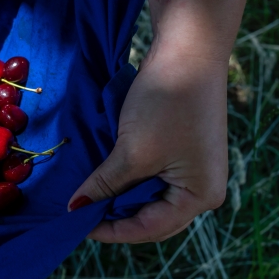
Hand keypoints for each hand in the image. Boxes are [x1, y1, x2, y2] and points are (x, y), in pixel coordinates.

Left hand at [68, 44, 228, 242]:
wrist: (188, 48)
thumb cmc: (167, 103)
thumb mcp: (132, 151)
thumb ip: (106, 185)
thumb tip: (77, 208)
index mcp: (201, 196)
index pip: (150, 228)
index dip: (111, 230)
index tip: (75, 223)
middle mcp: (203, 188)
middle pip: (152, 216)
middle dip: (115, 216)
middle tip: (78, 210)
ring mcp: (194, 168)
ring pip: (148, 196)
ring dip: (118, 196)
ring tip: (87, 194)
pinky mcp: (182, 149)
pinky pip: (151, 175)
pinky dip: (126, 177)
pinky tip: (102, 174)